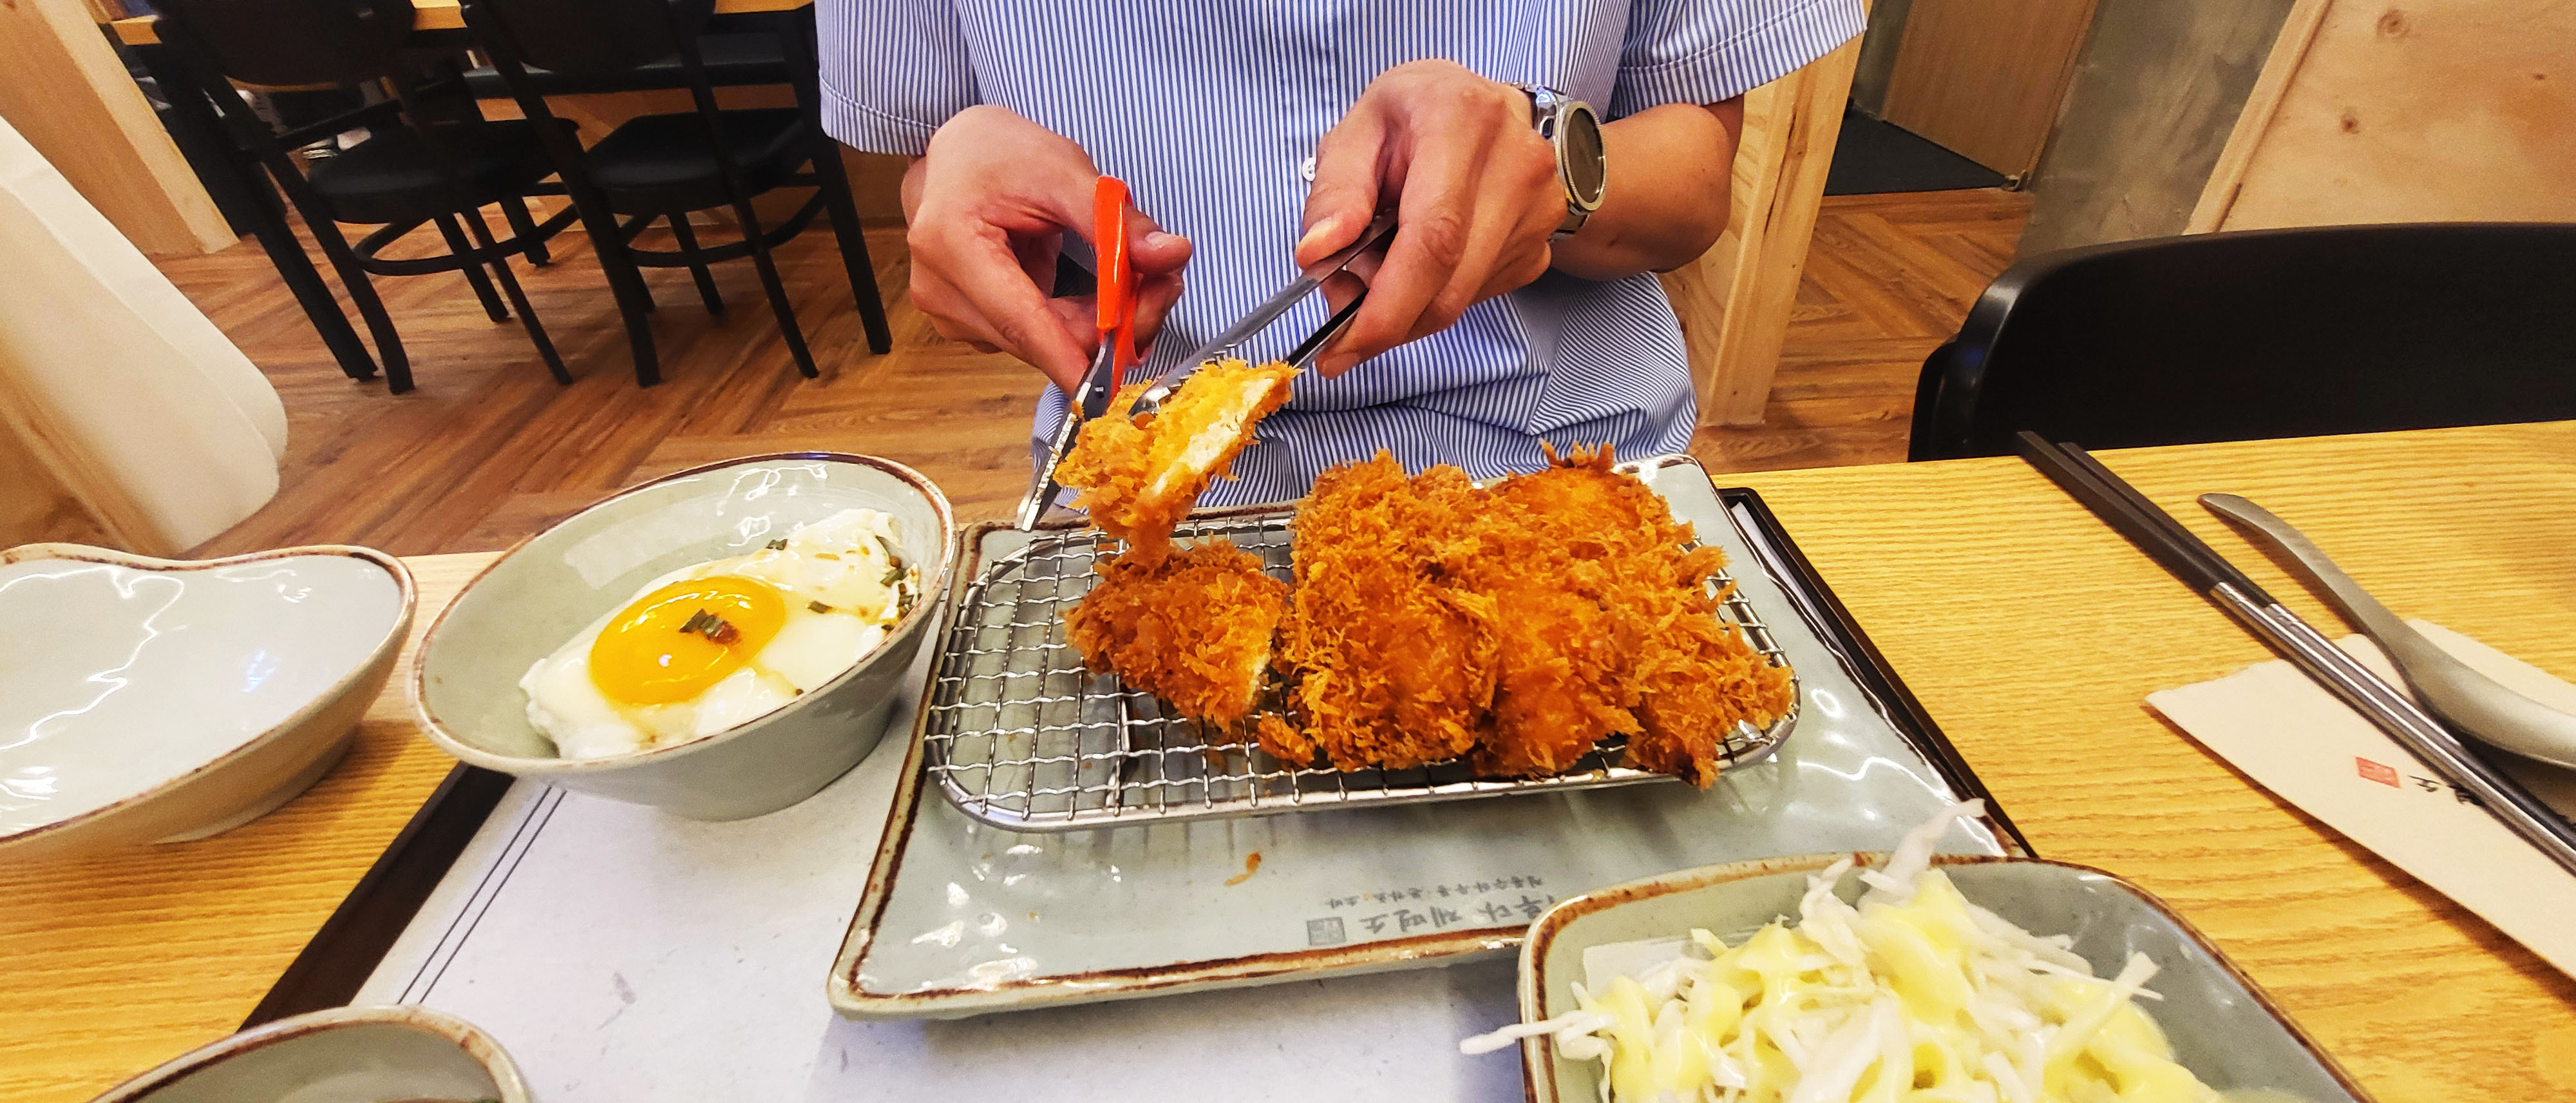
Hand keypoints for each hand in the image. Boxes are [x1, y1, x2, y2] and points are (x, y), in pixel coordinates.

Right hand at [905, 106, 1190, 389]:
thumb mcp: (1062, 171)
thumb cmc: (997, 154)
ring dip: (1099, 323)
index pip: (1020, 322)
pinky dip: (1078, 321)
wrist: (956, 155)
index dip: (1072, 360)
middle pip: (1041, 340)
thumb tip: (1171, 255)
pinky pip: (1039, 337)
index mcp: (952, 246)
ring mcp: (952, 315)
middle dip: (1111, 324)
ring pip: (1046, 344)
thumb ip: (1116, 219)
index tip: (1115, 386)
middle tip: (1163, 283)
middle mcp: (943, 292)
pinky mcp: (971, 325)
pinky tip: (1102, 291)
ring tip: (1133, 275)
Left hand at [1297, 60, 1563, 375]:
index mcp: (1462, 120)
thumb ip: (1334, 191)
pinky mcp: (1541, 243)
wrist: (1487, 109)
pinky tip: (1418, 258)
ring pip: (1461, 299)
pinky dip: (1434, 295)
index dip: (1387, 307)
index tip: (1342, 346)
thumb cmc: (1415, 114)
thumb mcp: (1357, 129)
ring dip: (1406, 305)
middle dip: (1386, 320)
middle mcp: (1516, 163)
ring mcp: (1539, 209)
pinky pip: (1477, 296)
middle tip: (1341, 315)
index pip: (1432, 238)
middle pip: (1449, 285)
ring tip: (1379, 260)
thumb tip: (1316, 254)